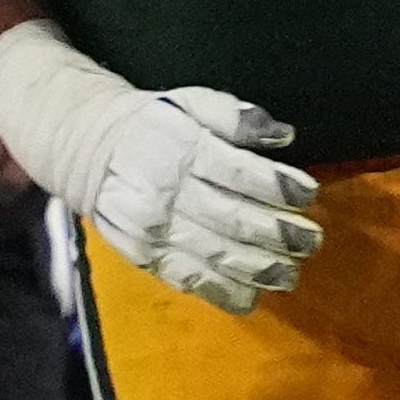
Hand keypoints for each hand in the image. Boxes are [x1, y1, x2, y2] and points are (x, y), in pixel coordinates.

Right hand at [75, 86, 320, 312]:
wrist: (90, 153)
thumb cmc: (154, 127)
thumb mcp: (190, 102)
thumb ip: (235, 115)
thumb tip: (281, 135)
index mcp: (184, 152)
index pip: (239, 173)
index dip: (279, 186)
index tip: (306, 194)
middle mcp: (169, 194)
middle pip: (233, 220)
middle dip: (279, 234)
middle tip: (310, 241)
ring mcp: (155, 231)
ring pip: (215, 256)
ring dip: (259, 269)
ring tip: (288, 274)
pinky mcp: (146, 256)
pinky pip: (188, 280)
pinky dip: (222, 293)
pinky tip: (250, 296)